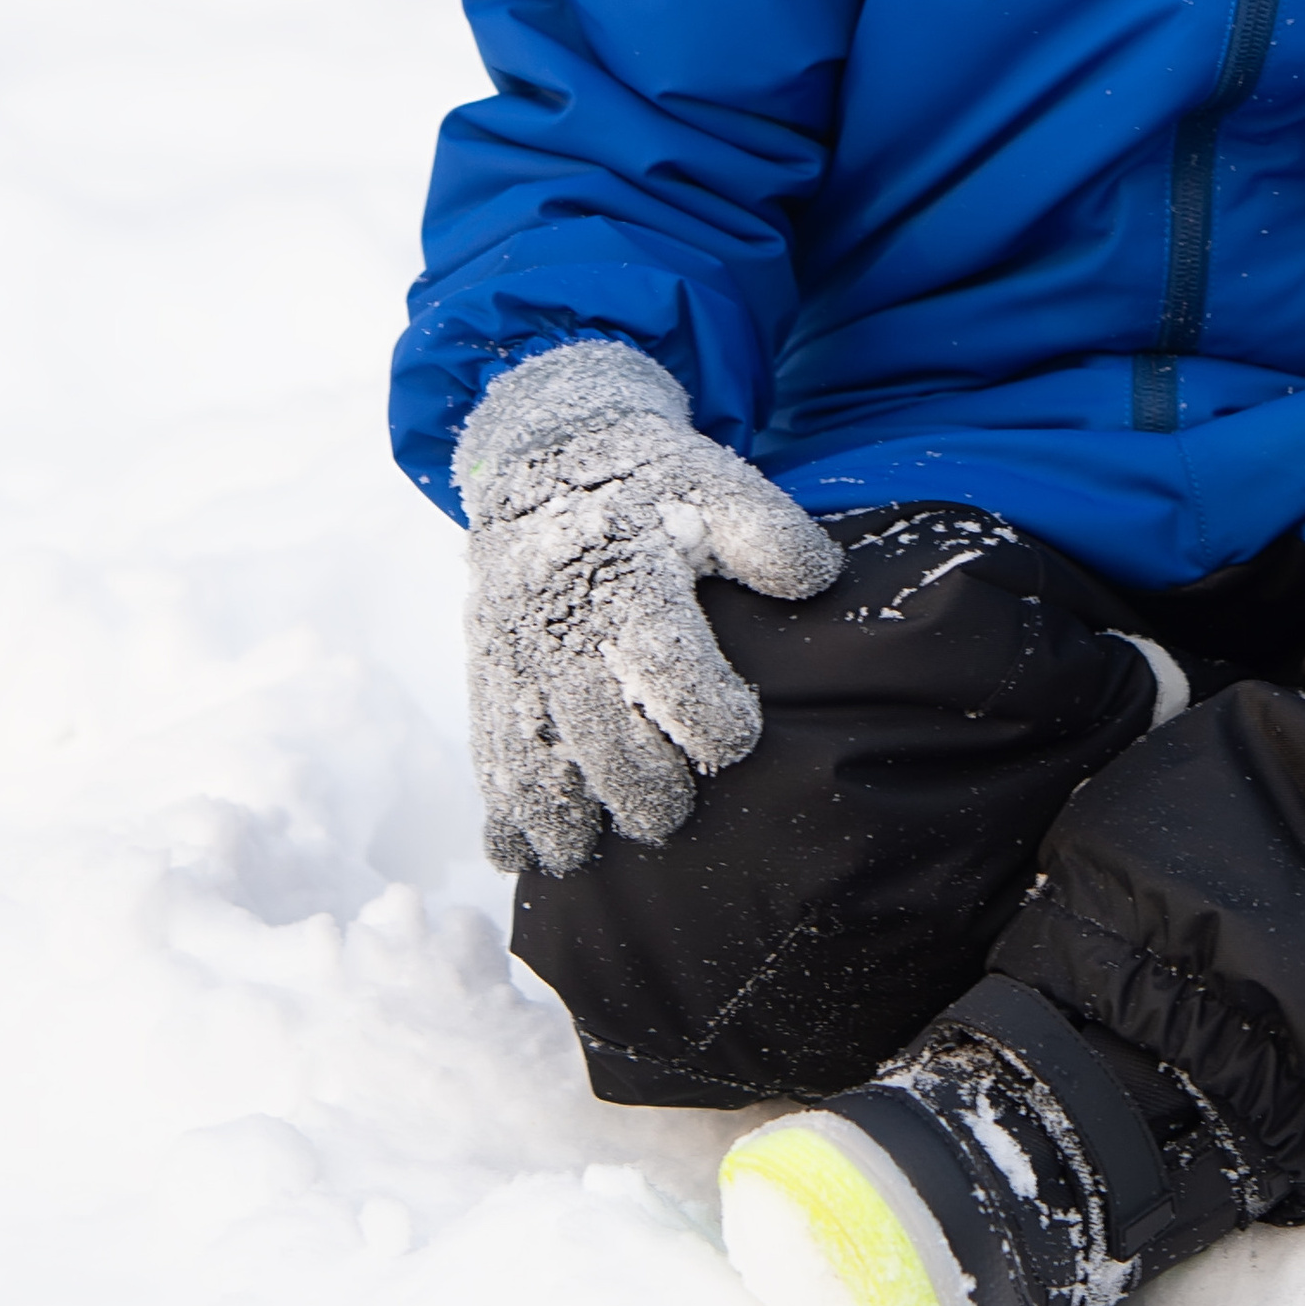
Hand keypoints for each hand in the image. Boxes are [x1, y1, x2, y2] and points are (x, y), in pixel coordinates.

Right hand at [453, 338, 841, 874]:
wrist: (544, 445)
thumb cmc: (647, 478)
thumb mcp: (712, 479)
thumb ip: (765, 531)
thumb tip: (819, 581)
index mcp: (621, 565)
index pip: (663, 654)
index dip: (703, 707)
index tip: (739, 738)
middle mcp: (557, 610)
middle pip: (591, 714)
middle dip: (628, 779)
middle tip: (668, 821)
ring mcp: (512, 639)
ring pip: (526, 737)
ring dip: (549, 806)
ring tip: (577, 860)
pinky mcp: (487, 660)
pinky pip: (485, 736)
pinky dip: (496, 798)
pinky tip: (510, 853)